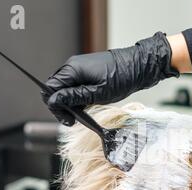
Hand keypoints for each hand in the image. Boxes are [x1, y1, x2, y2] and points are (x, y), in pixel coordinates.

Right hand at [42, 32, 178, 125]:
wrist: (140, 66)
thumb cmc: (123, 77)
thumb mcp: (98, 93)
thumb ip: (75, 97)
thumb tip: (54, 101)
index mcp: (72, 69)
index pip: (50, 88)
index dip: (54, 105)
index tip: (66, 119)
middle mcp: (73, 67)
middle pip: (56, 89)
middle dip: (61, 106)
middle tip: (72, 122)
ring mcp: (80, 69)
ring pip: (66, 89)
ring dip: (70, 104)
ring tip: (80, 117)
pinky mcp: (88, 73)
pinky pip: (76, 87)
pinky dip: (78, 98)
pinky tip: (86, 108)